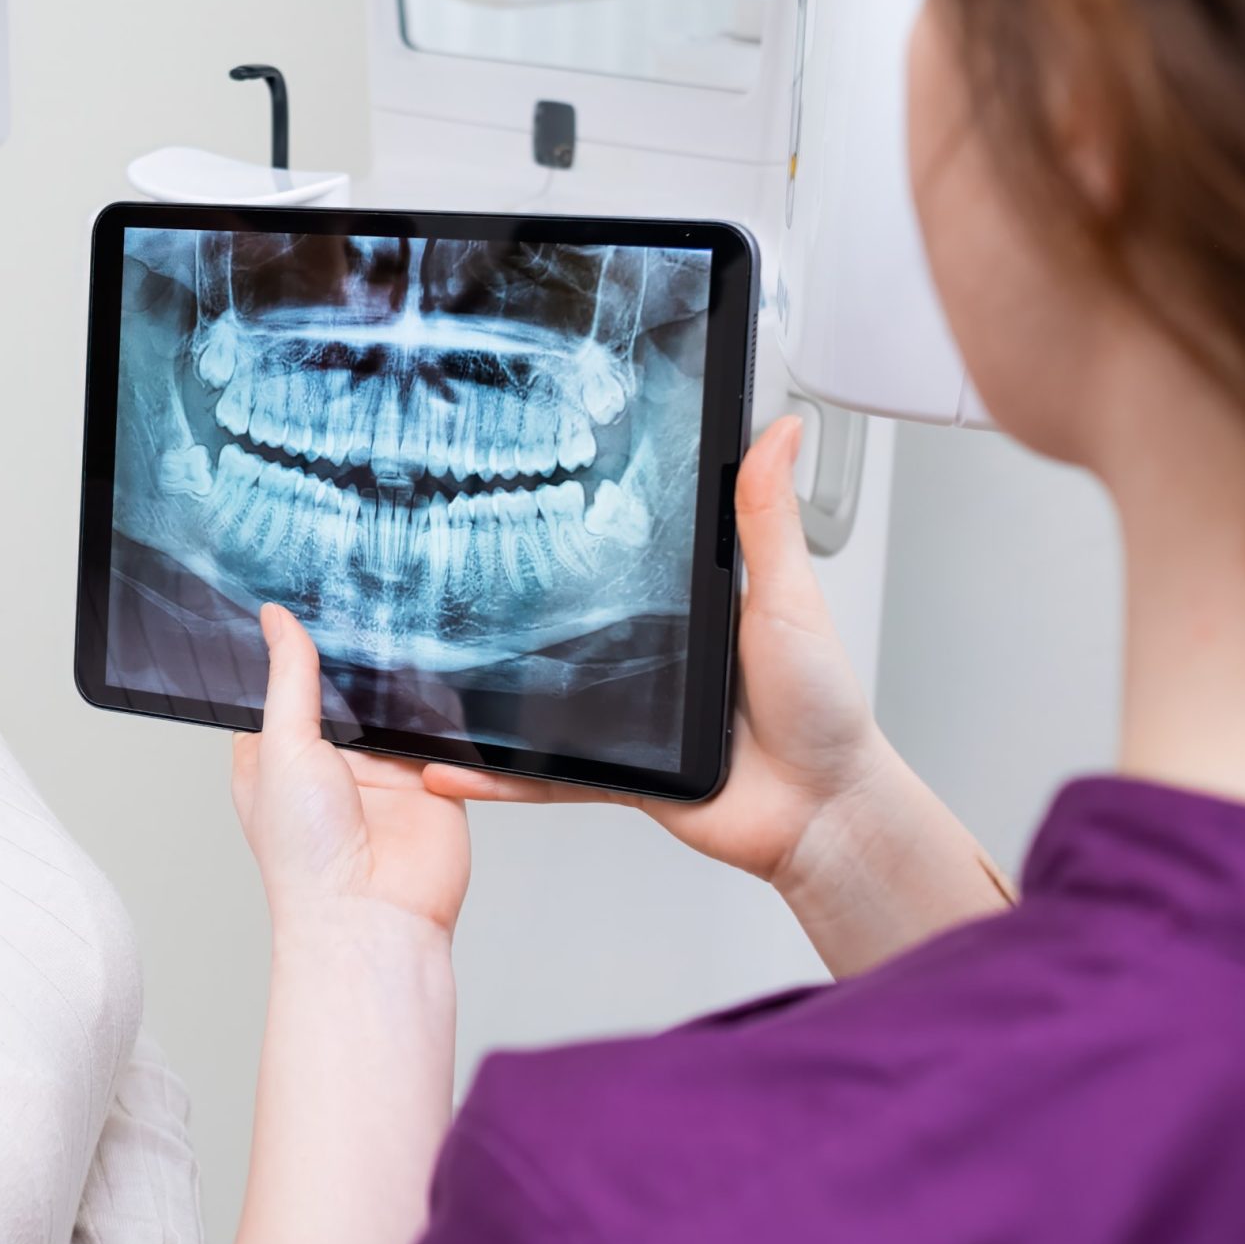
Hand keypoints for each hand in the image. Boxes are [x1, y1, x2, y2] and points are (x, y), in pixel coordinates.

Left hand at [233, 604, 470, 938]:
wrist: (375, 918)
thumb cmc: (306, 858)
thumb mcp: (281, 748)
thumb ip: (289, 679)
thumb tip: (276, 620)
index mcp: (274, 755)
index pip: (281, 684)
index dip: (289, 646)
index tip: (301, 594)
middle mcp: (326, 761)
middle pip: (341, 688)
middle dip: (351, 655)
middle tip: (361, 592)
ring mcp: (379, 770)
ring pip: (391, 702)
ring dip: (397, 677)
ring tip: (401, 618)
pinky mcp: (428, 778)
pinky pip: (438, 726)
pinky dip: (441, 704)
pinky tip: (440, 666)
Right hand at [422, 415, 891, 889]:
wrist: (822, 813)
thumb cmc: (823, 708)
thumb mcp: (786, 597)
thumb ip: (768, 519)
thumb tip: (782, 430)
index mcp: (685, 609)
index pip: (616, 558)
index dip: (572, 527)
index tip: (522, 487)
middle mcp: (650, 660)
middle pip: (561, 630)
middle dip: (504, 613)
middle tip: (442, 579)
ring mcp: (629, 721)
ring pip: (538, 708)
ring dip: (483, 703)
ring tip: (422, 678)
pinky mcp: (619, 774)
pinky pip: (547, 778)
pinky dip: (500, 780)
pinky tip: (453, 771)